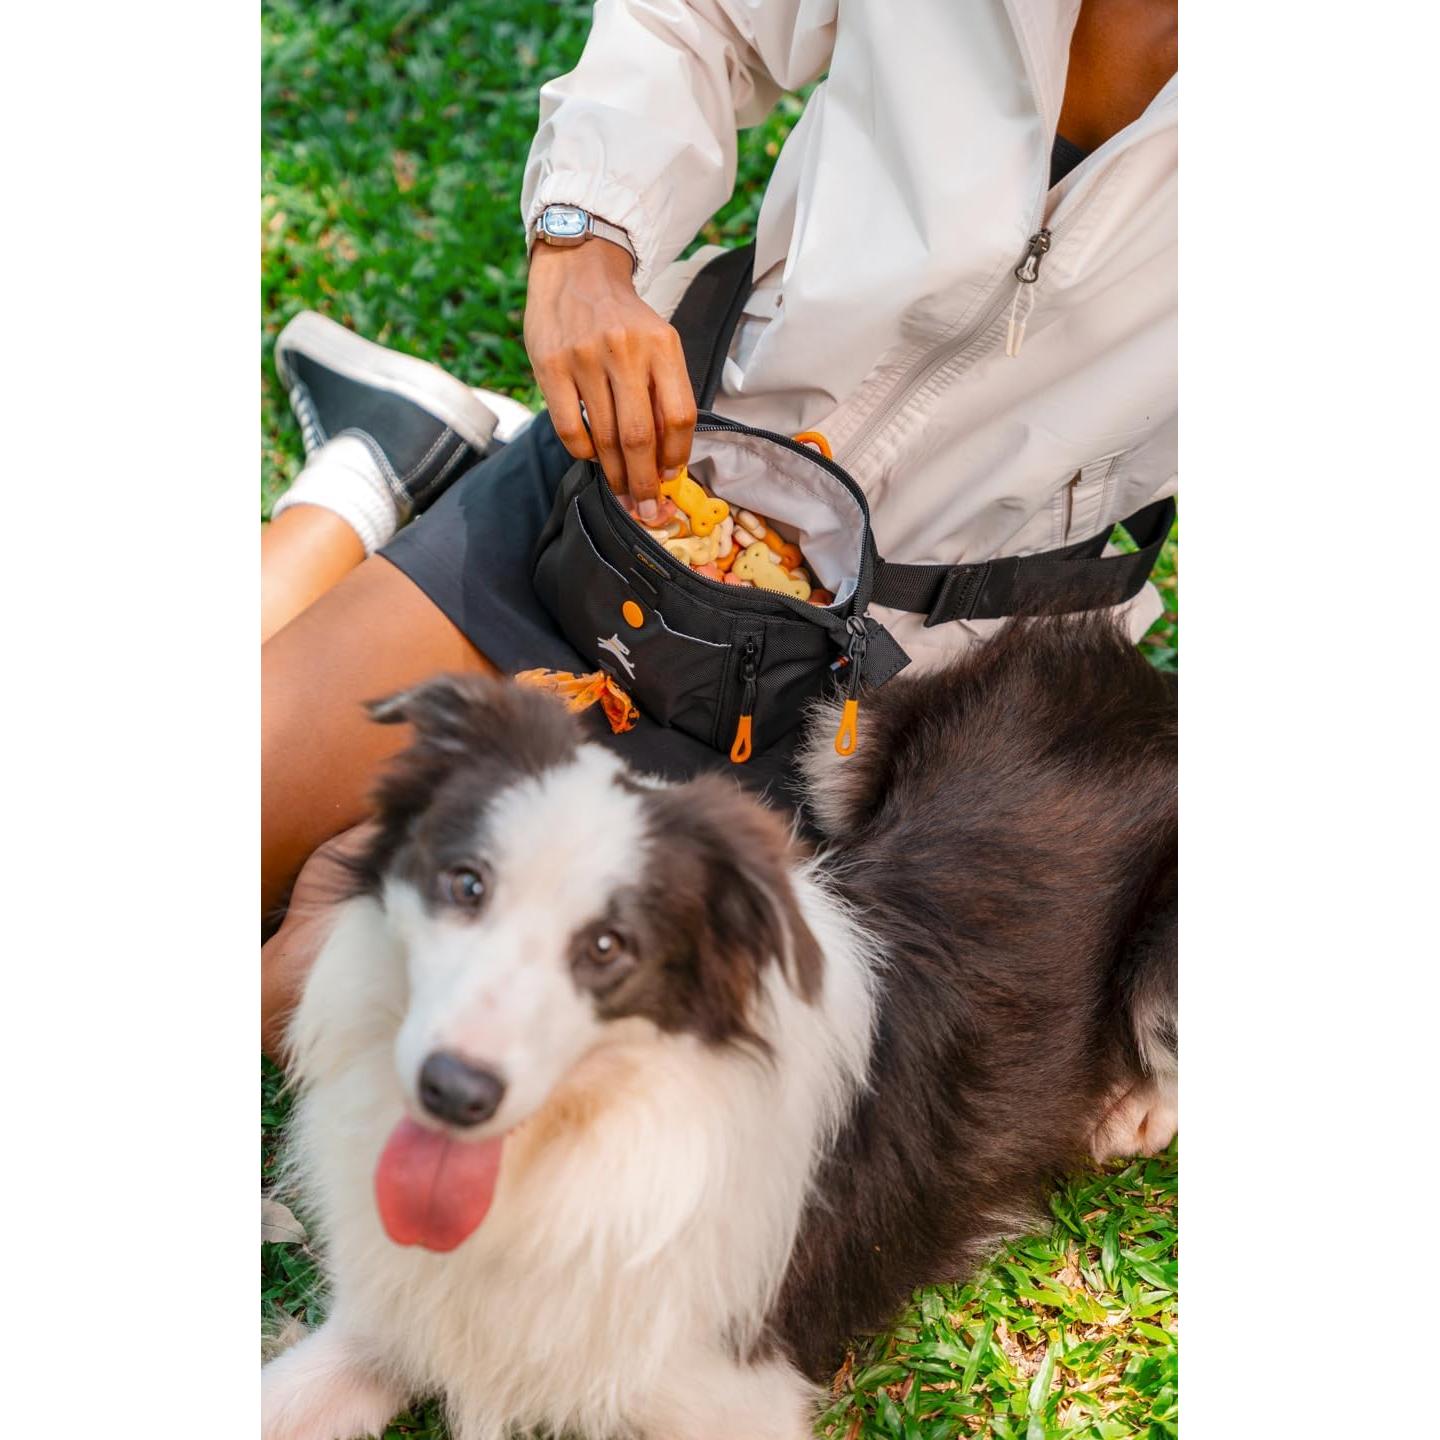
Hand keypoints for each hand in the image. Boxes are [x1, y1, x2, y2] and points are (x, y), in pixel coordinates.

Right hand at [524, 238, 696, 517]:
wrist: (577, 271)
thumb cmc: (624, 320)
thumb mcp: (658, 343)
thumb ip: (666, 392)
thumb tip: (669, 460)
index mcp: (661, 345)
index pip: (679, 415)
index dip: (678, 455)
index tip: (672, 478)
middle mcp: (624, 350)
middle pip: (641, 436)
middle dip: (645, 482)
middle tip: (647, 510)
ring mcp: (584, 358)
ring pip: (605, 437)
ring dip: (616, 475)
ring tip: (623, 493)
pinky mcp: (550, 366)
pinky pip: (570, 428)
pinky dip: (584, 453)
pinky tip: (592, 457)